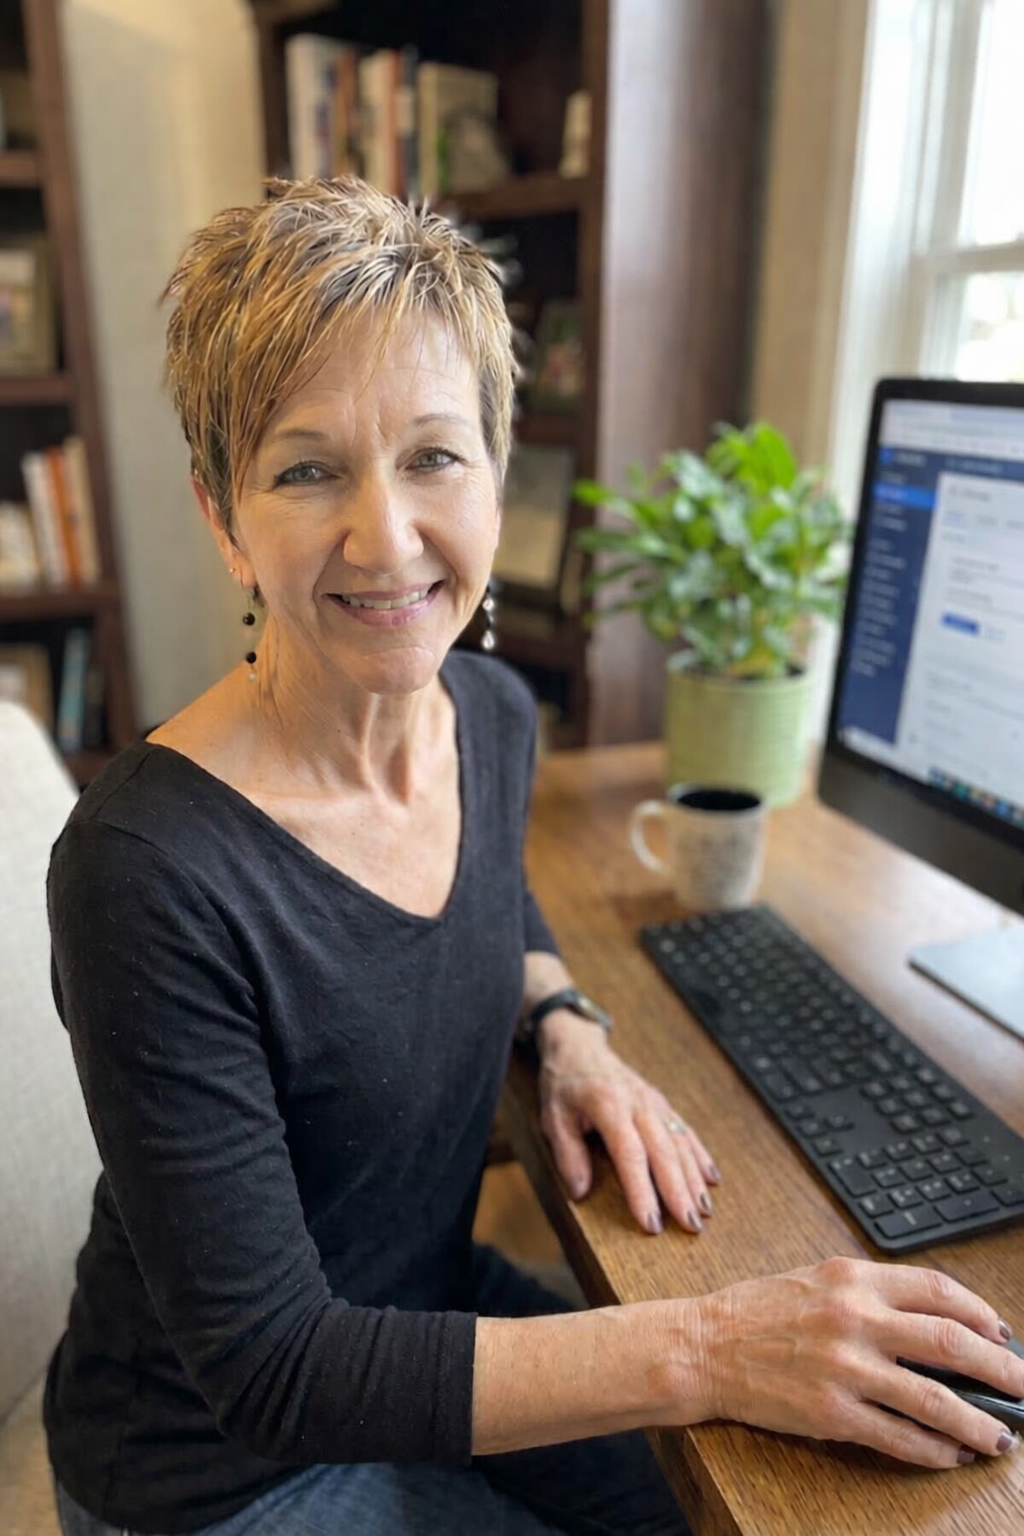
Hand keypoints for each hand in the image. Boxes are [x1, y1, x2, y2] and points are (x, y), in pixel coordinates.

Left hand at [537, 1010, 719, 1234]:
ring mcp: (654, 1103)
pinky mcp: (662, 1104)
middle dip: (679, 1191)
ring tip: (705, 1210)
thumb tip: (580, 1192)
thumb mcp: (553, 1118)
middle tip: (692, 1225)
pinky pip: (685, 1131)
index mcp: (609, 1105)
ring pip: (680, 1143)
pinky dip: (700, 1155)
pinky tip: (711, 1178)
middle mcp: (638, 1104)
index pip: (630, 1155)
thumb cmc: (564, 1085)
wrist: (579, 1047)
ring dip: (694, 1178)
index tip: (652, 1223)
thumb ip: (568, 1155)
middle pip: (664, 1152)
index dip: (642, 1191)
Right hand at [685, 1255, 1023, 1466]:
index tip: (1002, 1334)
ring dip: (976, 1422)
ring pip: (932, 1399)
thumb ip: (871, 1293)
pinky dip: (932, 1450)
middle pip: (949, 1343)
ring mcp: (844, 1368)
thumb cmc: (758, 1311)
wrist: (704, 1346)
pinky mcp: (830, 1412)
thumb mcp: (817, 1278)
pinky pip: (898, 1437)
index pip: (937, 1291)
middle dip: (1000, 1370)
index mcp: (853, 1277)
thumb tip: (934, 1320)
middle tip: (1023, 1387)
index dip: (980, 1315)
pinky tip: (949, 1455)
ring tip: (1000, 1437)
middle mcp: (854, 1318)